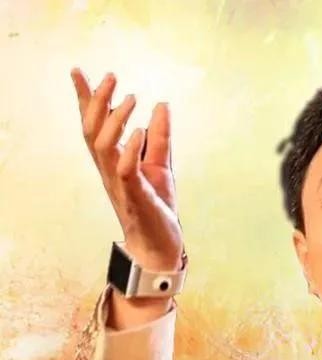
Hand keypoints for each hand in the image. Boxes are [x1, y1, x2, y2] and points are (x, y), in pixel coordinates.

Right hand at [70, 67, 183, 269]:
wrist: (161, 245)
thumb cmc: (156, 207)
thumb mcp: (160, 166)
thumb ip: (159, 138)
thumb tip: (162, 105)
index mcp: (113, 162)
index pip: (95, 126)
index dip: (86, 100)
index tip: (79, 72)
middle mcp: (111, 171)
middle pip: (92, 131)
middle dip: (97, 101)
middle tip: (110, 77)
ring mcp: (121, 184)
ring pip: (104, 147)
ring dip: (115, 120)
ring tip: (132, 99)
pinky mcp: (136, 197)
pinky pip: (126, 171)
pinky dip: (130, 150)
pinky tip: (138, 132)